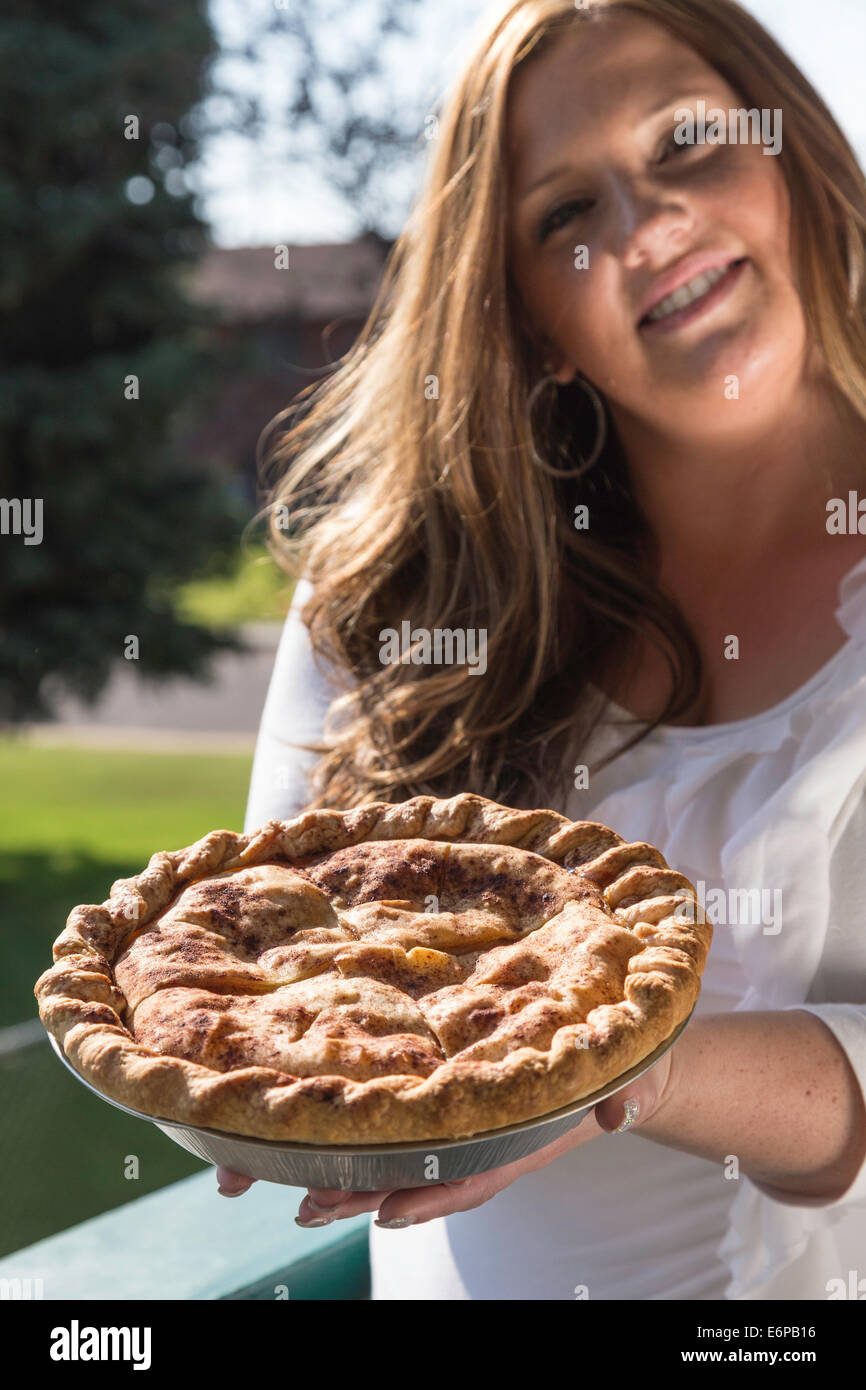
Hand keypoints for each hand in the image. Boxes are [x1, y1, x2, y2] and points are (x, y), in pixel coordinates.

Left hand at [215, 1042, 678, 1225]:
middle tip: (309, 1206)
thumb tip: (616, 1112)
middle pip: (422, 1175)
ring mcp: (469, 1123)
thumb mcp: (637, 1071)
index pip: (476, 1175)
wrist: (621, 1055)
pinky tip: (319, 1145)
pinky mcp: (456, 1098)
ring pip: (403, 1157)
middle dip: (366, 1193)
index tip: (390, 1211)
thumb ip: (628, 1091)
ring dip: (351, 1176)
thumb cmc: (627, 1063)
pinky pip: (408, 1127)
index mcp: (525, 1135)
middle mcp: (489, 1138)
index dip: (434, 1196)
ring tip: (296, 1194)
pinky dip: (365, 1138)